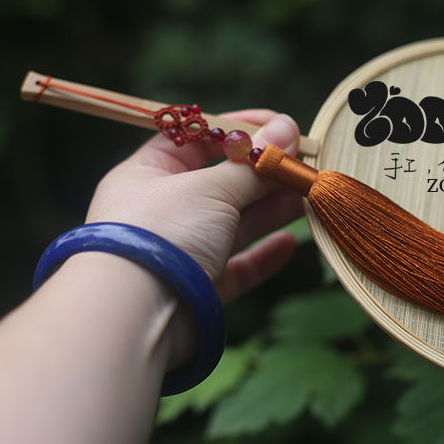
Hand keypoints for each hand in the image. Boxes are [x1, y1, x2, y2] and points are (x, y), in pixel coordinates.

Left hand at [85, 110, 302, 300]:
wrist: (135, 317)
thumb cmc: (162, 234)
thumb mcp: (210, 188)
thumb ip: (253, 163)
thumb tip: (287, 127)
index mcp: (148, 174)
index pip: (195, 139)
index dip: (237, 130)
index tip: (280, 126)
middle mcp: (163, 211)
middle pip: (222, 182)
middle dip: (265, 172)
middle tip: (306, 163)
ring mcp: (181, 251)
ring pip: (234, 223)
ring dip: (271, 208)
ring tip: (309, 195)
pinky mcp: (199, 288)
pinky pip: (236, 267)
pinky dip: (262, 255)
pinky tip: (289, 243)